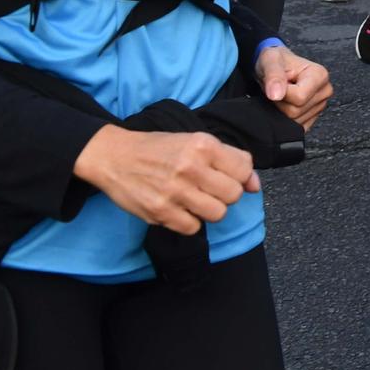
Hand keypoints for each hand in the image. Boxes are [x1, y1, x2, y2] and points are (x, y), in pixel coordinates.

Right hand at [72, 127, 258, 236]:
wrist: (114, 156)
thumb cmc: (158, 149)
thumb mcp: (195, 141)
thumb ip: (229, 159)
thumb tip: (255, 185)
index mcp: (202, 145)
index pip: (244, 169)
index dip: (241, 176)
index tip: (228, 177)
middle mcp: (191, 167)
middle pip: (233, 194)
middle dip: (226, 194)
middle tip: (210, 189)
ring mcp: (175, 191)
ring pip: (218, 213)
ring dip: (210, 209)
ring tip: (196, 199)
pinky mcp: (160, 212)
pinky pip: (193, 227)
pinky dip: (190, 221)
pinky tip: (179, 208)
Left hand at [254, 45, 333, 130]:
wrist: (276, 66)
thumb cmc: (276, 61)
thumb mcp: (270, 61)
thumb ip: (273, 76)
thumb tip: (276, 94)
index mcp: (320, 75)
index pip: (299, 97)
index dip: (282, 93)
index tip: (279, 82)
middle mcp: (325, 91)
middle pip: (296, 111)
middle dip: (280, 102)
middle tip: (278, 88)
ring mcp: (320, 105)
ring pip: (294, 121)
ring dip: (281, 109)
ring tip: (282, 94)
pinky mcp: (313, 117)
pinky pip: (296, 127)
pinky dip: (285, 118)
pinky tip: (286, 103)